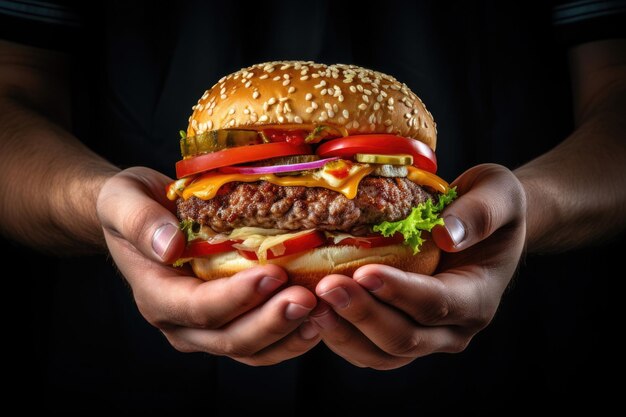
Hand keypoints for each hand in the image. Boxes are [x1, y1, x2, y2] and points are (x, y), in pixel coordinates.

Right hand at [96, 167, 319, 364]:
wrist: (139, 219)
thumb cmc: (131, 206)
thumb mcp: (123, 201)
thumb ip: (140, 222)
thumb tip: (169, 246)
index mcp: (156, 295)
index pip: (198, 308)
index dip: (237, 297)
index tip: (273, 274)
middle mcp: (181, 322)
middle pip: (230, 338)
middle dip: (272, 321)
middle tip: (308, 299)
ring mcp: (206, 329)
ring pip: (250, 349)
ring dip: (288, 335)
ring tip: (322, 312)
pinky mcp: (229, 322)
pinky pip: (262, 344)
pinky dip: (291, 336)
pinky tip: (318, 318)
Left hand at [309, 164, 526, 368]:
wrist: (485, 227)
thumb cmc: (491, 205)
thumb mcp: (498, 193)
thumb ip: (481, 212)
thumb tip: (447, 235)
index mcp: (478, 297)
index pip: (437, 304)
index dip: (399, 292)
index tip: (363, 272)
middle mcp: (453, 328)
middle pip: (404, 338)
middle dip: (362, 314)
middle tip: (325, 287)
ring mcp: (426, 337)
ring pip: (382, 354)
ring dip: (344, 332)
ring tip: (312, 303)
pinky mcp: (400, 334)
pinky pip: (368, 349)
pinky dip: (340, 335)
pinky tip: (314, 310)